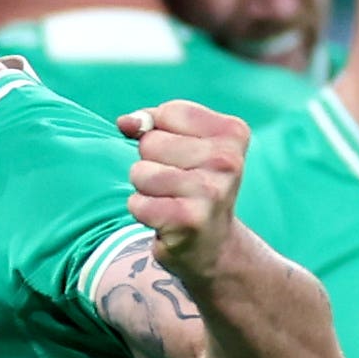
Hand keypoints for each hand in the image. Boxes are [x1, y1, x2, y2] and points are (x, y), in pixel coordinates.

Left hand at [119, 99, 254, 278]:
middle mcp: (228, 161)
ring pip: (141, 172)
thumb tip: (126, 123)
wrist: (213, 245)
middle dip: (151, 161)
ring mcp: (211, 192)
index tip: (181, 155)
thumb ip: (152, 124)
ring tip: (169, 200)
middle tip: (176, 184)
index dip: (160, 131)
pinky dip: (142, 211)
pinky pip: (137, 203)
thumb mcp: (182, 144)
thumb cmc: (193, 185)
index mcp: (232, 133)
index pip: (169, 112)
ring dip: (144, 188)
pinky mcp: (189, 220)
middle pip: (151, 142)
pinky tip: (164, 219)